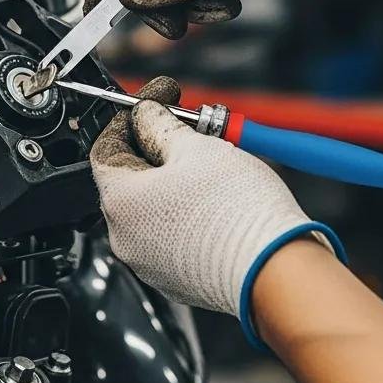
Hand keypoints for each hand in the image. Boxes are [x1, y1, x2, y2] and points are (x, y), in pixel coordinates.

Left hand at [89, 76, 343, 344]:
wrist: (277, 272)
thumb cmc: (240, 214)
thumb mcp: (197, 146)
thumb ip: (160, 123)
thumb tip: (146, 113)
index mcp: (119, 202)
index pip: (105, 148)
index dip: (128, 120)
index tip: (152, 105)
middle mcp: (124, 237)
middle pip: (128, 177)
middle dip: (156, 147)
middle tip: (188, 129)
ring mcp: (148, 261)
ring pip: (152, 206)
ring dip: (174, 180)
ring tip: (211, 165)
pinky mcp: (175, 277)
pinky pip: (170, 233)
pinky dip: (185, 211)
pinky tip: (215, 200)